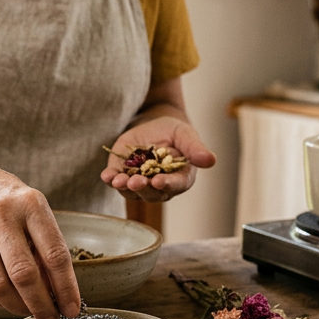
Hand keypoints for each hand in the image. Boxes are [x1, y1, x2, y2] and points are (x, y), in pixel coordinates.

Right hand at [0, 162, 81, 318]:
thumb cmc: (9, 203)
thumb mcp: (34, 211)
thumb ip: (46, 247)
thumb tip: (57, 294)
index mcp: (32, 205)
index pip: (54, 254)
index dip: (66, 288)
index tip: (72, 309)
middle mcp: (3, 216)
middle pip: (24, 274)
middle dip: (41, 305)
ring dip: (17, 307)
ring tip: (29, 311)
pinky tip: (6, 302)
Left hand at [100, 116, 215, 202]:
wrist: (153, 124)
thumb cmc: (174, 132)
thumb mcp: (185, 135)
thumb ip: (195, 149)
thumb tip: (211, 160)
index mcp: (179, 178)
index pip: (175, 185)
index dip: (167, 185)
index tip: (159, 181)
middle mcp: (159, 186)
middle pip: (151, 193)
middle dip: (143, 188)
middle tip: (136, 181)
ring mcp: (139, 182)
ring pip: (132, 191)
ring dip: (125, 187)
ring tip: (118, 180)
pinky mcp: (122, 174)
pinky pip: (116, 181)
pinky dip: (111, 179)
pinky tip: (107, 176)